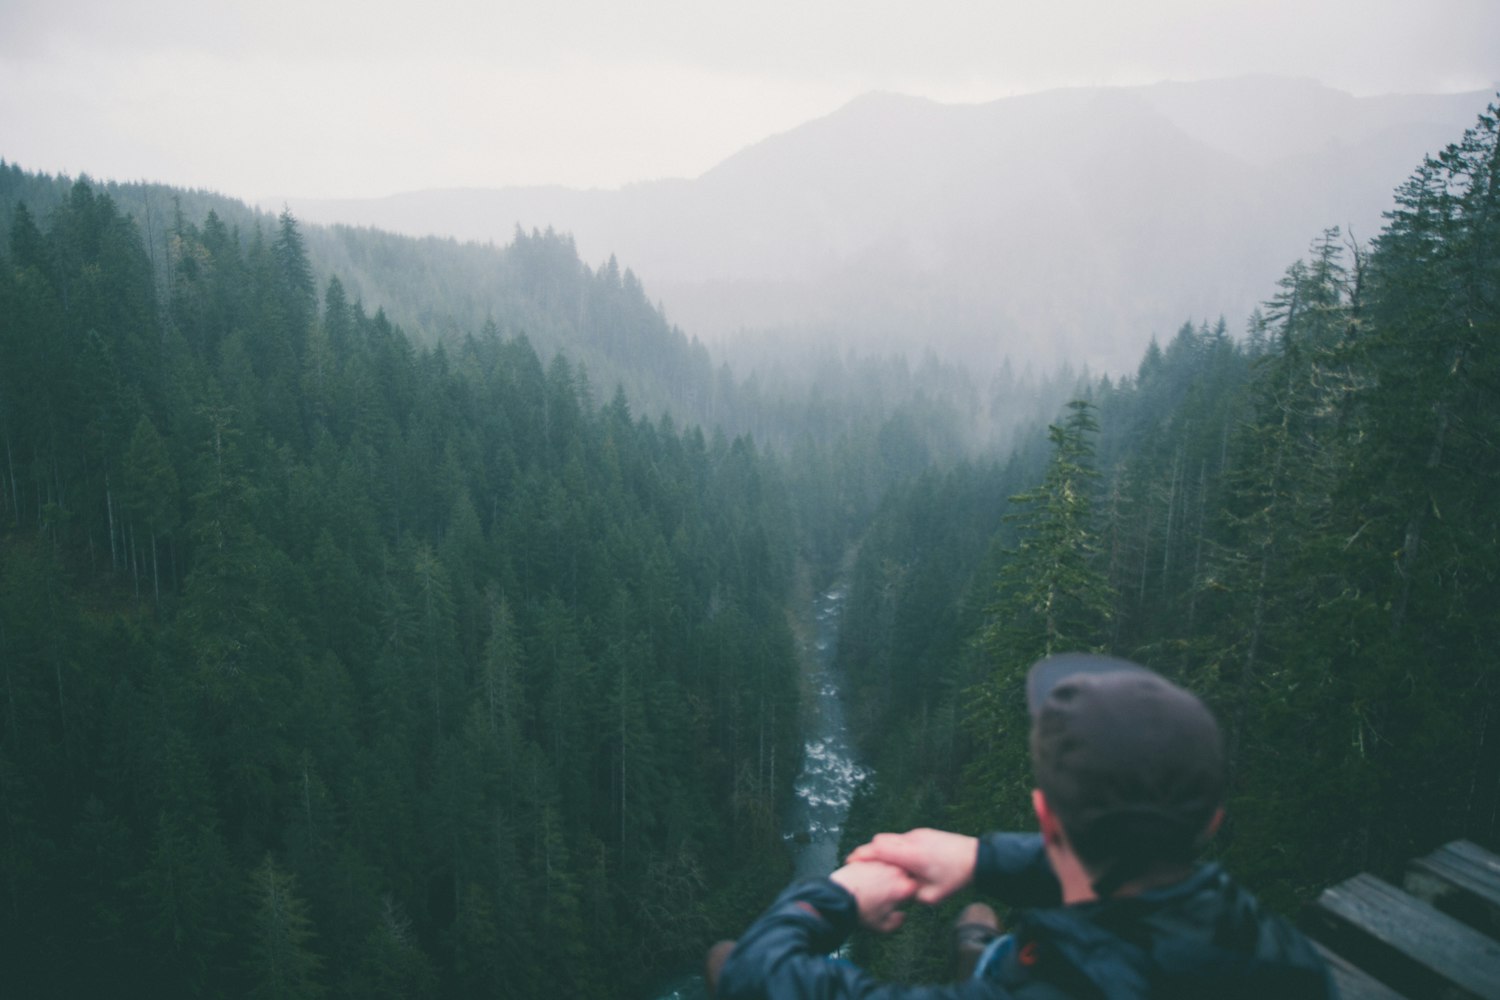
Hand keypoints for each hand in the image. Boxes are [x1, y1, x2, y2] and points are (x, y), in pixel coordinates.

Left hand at [829, 861, 916, 932]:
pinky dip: (871, 868)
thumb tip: (901, 916)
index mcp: (904, 887)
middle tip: (888, 890)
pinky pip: (874, 861)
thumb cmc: (860, 912)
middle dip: (899, 879)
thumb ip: (897, 922)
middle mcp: (895, 871)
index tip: (903, 897)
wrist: (838, 898)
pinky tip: (864, 877)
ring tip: (874, 884)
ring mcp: (881, 862)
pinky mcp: (868, 857)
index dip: (910, 892)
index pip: (916, 886)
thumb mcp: (882, 927)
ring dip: (886, 871)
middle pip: (904, 872)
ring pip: (889, 864)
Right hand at [846, 828, 978, 903]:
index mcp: (910, 855)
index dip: (862, 855)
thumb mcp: (932, 896)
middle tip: (860, 865)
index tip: (850, 862)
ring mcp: (917, 834)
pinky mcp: (923, 833)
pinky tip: (899, 862)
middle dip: (868, 852)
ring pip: (890, 838)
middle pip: (880, 840)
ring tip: (878, 866)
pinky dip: (894, 848)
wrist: (976, 858)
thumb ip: (911, 895)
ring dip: (882, 850)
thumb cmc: (955, 878)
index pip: (878, 849)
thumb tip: (900, 893)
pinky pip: (901, 839)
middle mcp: (911, 840)